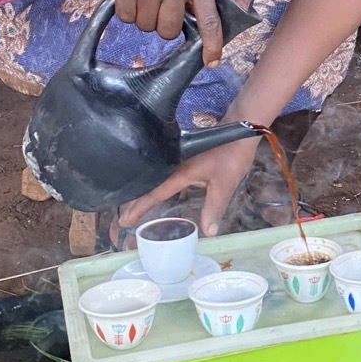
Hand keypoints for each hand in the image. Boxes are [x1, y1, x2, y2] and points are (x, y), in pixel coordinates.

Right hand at [98, 0, 222, 66]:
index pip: (209, 20)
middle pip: (168, 32)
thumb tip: (194, 22)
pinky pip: (125, 16)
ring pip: (145, 26)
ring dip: (141, 14)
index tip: (212, 62)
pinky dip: (124, 8)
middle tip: (158, 3)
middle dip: (161, 25)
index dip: (212, 45)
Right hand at [118, 135, 258, 236]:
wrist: (239, 128)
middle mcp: (174, 163)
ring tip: (132, 205)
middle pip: (149, 184)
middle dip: (134, 201)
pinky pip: (163, 171)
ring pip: (154, 177)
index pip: (155, 193)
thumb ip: (214, 208)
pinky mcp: (184, 153)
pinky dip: (154, 182)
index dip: (139, 208)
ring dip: (142, 191)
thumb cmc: (231, 156)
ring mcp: (178, 157)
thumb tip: (207, 233)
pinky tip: (156, 188)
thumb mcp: (225, 185)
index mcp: (180, 172)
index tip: (124, 221)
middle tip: (122, 218)